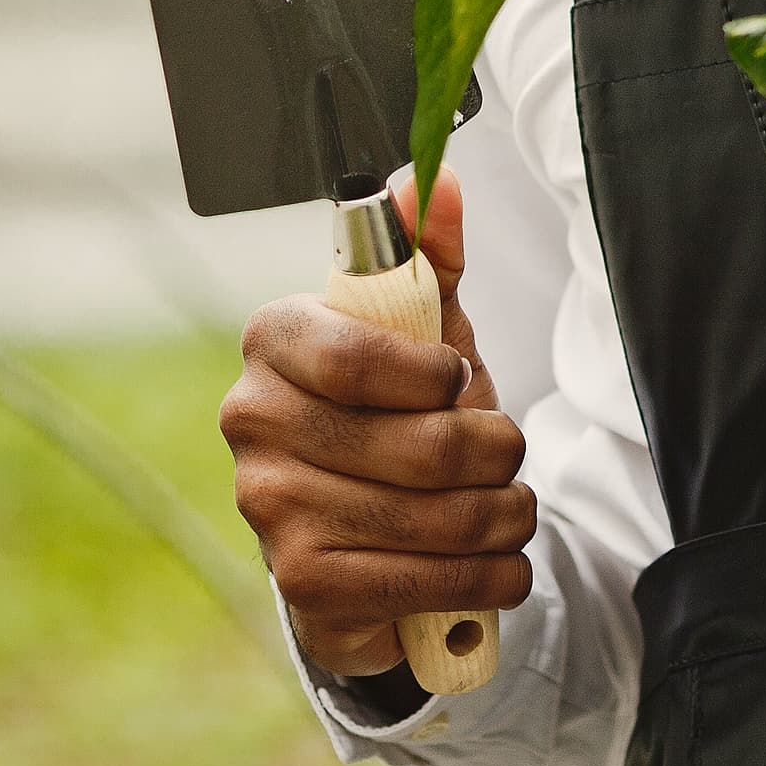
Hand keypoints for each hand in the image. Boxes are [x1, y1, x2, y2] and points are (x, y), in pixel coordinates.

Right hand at [220, 168, 535, 678]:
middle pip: (419, 444)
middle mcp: (252, 420)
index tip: (459, 380)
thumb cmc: (399, 414)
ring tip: (513, 509)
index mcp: (277, 341)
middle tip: (510, 456)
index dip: (434, 375)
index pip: (357, 356)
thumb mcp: (424, 328)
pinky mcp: (302, 583)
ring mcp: (268, 507)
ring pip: (436, 516)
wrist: (369, 533)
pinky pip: (425, 581)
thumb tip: (440, 182)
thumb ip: (430, 254)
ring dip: (504, 517)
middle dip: (496, 453)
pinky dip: (488, 576)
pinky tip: (499, 564)